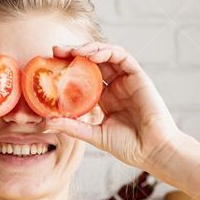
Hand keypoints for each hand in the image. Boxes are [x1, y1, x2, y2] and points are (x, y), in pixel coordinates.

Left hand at [45, 42, 181, 174]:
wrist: (152, 150)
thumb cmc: (128, 146)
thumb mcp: (94, 135)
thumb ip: (72, 126)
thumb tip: (46, 121)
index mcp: (104, 99)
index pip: (83, 78)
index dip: (68, 69)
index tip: (51, 66)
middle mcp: (114, 87)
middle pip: (92, 62)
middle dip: (74, 53)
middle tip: (56, 50)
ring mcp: (126, 80)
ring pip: (106, 55)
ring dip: (89, 49)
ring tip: (72, 50)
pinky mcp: (138, 76)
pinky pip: (122, 57)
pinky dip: (107, 52)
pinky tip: (92, 55)